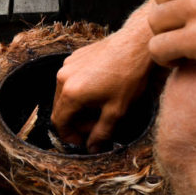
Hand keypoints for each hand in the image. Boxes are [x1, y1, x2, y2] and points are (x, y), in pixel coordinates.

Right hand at [51, 23, 153, 151]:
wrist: (136, 45)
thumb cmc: (128, 77)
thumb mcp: (116, 111)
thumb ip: (101, 133)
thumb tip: (92, 149)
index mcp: (71, 93)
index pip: (59, 123)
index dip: (69, 136)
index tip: (83, 141)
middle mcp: (63, 78)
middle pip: (60, 108)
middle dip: (75, 121)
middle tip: (96, 126)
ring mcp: (67, 65)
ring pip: (64, 94)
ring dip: (77, 106)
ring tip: (99, 107)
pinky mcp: (74, 56)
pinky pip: (70, 79)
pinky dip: (80, 90)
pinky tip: (99, 90)